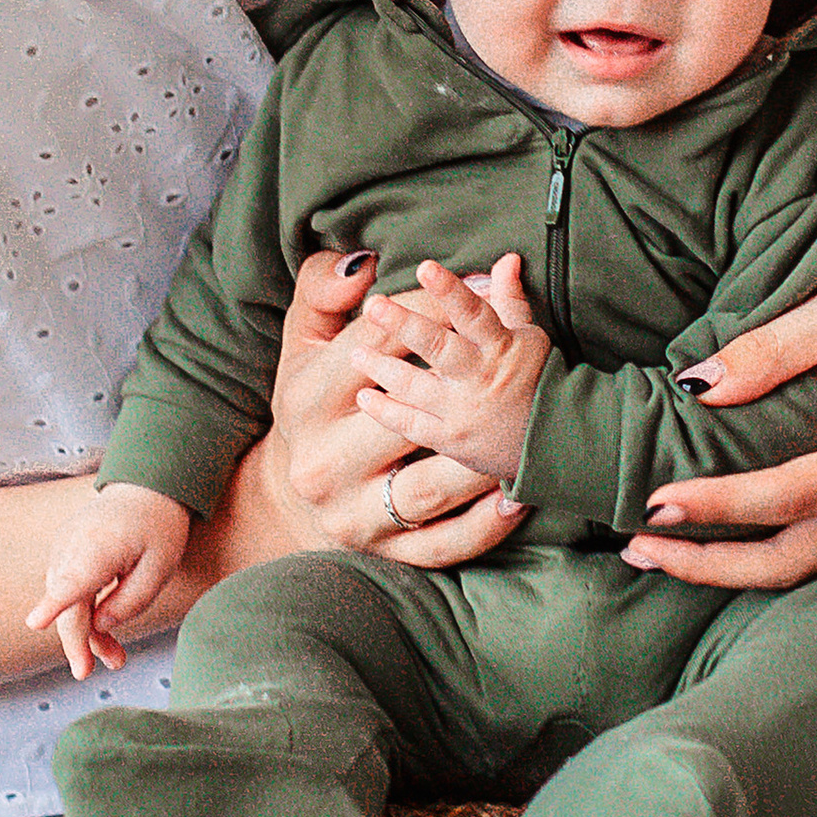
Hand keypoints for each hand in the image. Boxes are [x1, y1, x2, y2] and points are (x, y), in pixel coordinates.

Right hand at [28, 484, 192, 678]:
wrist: (145, 488)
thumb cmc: (158, 527)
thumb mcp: (160, 569)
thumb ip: (130, 602)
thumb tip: (100, 627)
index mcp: (100, 548)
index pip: (73, 581)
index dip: (54, 605)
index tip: (35, 621)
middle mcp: (72, 547)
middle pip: (66, 604)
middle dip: (76, 643)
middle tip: (87, 672)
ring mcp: (63, 548)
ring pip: (64, 602)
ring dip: (83, 633)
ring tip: (114, 657)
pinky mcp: (63, 553)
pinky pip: (66, 590)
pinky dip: (80, 613)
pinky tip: (101, 631)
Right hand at [201, 247, 523, 574]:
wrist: (290, 499)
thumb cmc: (312, 406)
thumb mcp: (302, 343)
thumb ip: (323, 290)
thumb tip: (366, 263)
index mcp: (305, 401)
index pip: (377, 345)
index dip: (434, 309)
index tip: (483, 284)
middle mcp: (325, 461)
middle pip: (407, 419)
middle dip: (464, 381)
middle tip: (516, 355)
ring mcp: (356, 513)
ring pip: (428, 488)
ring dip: (479, 465)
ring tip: (526, 437)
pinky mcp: (385, 553)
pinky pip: (442, 545)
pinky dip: (482, 527)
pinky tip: (516, 501)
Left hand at [354, 255, 547, 488]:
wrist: (556, 442)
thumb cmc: (540, 381)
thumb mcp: (529, 337)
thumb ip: (508, 299)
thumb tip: (506, 258)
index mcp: (501, 347)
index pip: (474, 312)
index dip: (450, 290)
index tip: (426, 266)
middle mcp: (480, 378)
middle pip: (438, 347)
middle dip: (404, 325)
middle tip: (374, 306)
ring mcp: (464, 412)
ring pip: (415, 386)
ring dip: (382, 367)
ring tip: (356, 353)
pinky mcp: (452, 440)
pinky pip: (412, 424)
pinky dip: (386, 411)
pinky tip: (365, 395)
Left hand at [620, 166, 816, 587]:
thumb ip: (772, 349)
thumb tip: (694, 386)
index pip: (786, 500)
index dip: (716, 507)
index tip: (653, 505)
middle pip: (792, 560)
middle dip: (710, 564)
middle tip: (636, 547)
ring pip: (807, 562)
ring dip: (733, 565)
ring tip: (660, 552)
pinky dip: (766, 548)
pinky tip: (718, 535)